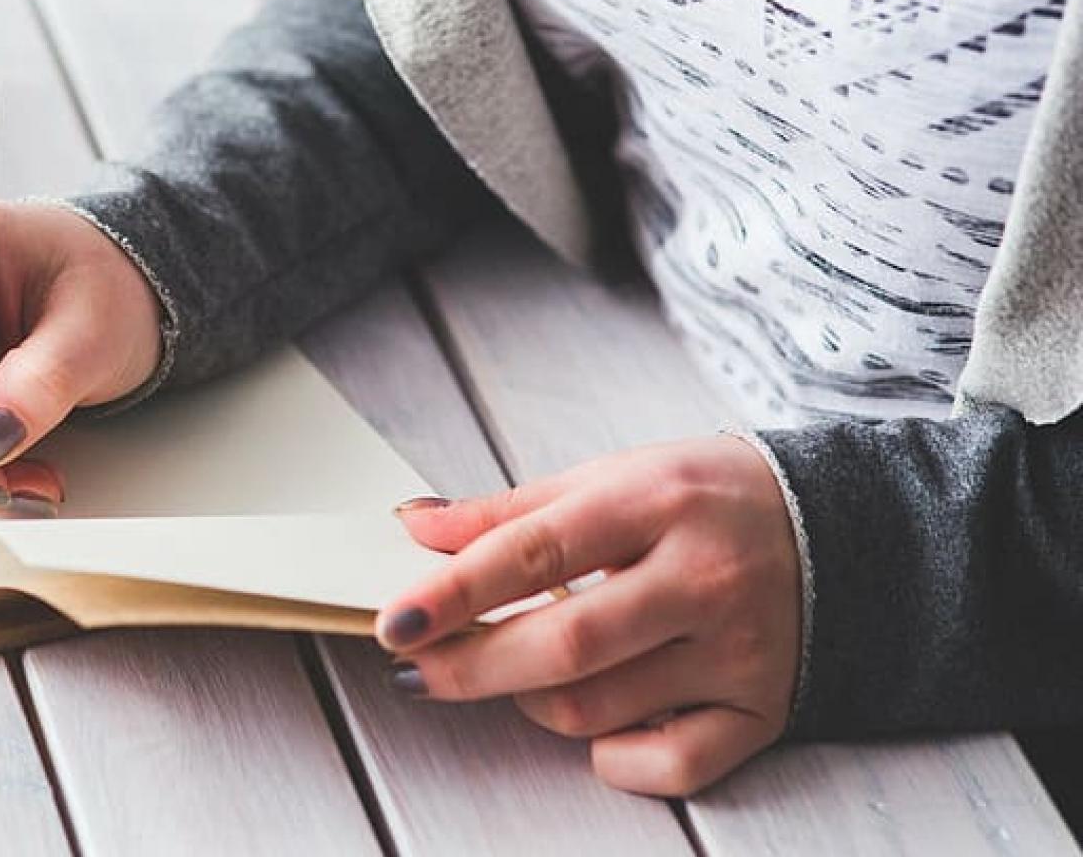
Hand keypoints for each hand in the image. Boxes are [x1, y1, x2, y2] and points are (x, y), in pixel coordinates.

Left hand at [375, 435, 800, 795]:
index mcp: (657, 502)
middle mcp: (704, 578)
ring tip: (519, 671)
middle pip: (564, 646)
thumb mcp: (612, 477)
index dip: (453, 593)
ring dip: (530, 701)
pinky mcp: (763, 710)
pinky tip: (595, 723)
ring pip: (598, 710)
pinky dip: (612, 756)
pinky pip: (670, 765)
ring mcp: (738, 651)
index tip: (395, 622)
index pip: (534, 552)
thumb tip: (415, 528)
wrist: (848, 529)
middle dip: (471, 667)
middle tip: (416, 669)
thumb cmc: (706, 500)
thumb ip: (510, 510)